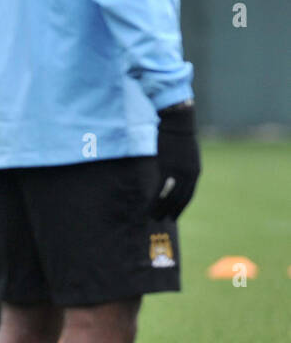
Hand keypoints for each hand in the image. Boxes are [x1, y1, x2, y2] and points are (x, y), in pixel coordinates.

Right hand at [153, 101, 199, 218]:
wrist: (177, 122)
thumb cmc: (179, 134)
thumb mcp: (185, 153)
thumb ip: (182, 165)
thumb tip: (174, 174)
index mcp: (194, 172)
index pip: (188, 196)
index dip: (180, 207)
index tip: (174, 216)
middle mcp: (188, 176)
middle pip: (179, 200)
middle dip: (170, 211)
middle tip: (161, 220)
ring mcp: (177, 173)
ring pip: (169, 198)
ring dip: (161, 209)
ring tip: (153, 217)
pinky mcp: (165, 169)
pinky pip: (159, 191)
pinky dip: (153, 201)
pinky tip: (148, 207)